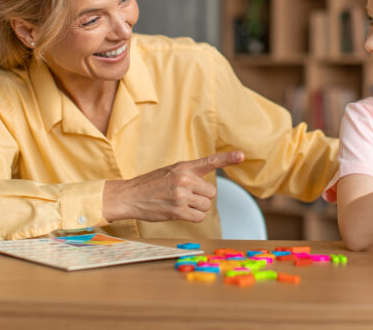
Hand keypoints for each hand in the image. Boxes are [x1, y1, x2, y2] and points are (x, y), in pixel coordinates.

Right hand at [102, 151, 244, 222]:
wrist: (130, 196)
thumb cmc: (151, 184)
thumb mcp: (171, 171)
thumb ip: (189, 174)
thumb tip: (206, 187)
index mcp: (184, 167)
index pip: (210, 161)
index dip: (228, 159)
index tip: (242, 155)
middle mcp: (185, 179)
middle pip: (212, 192)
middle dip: (202, 197)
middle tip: (186, 196)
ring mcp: (181, 195)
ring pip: (206, 205)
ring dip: (197, 208)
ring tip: (181, 204)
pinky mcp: (178, 211)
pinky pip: (199, 217)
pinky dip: (193, 217)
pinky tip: (180, 212)